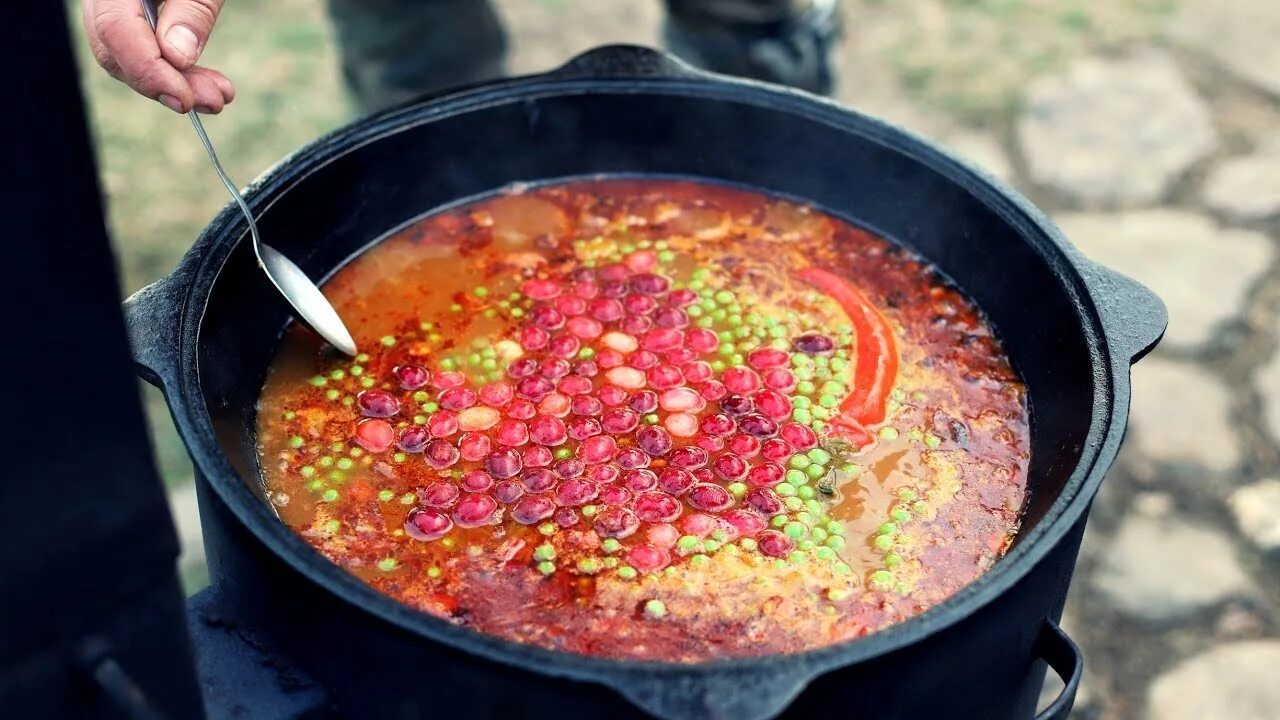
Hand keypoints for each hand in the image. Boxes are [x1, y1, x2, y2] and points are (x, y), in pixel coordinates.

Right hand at [82, 0, 233, 112]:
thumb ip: (191, 9)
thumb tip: (177, 56)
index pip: (114, 29)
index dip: (148, 71)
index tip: (184, 99)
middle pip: (114, 48)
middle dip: (163, 83)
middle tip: (212, 101)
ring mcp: (112, 2)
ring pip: (126, 54)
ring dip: (171, 82)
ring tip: (216, 96)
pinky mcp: (130, 12)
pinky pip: (138, 46)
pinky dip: (170, 68)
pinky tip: (202, 83)